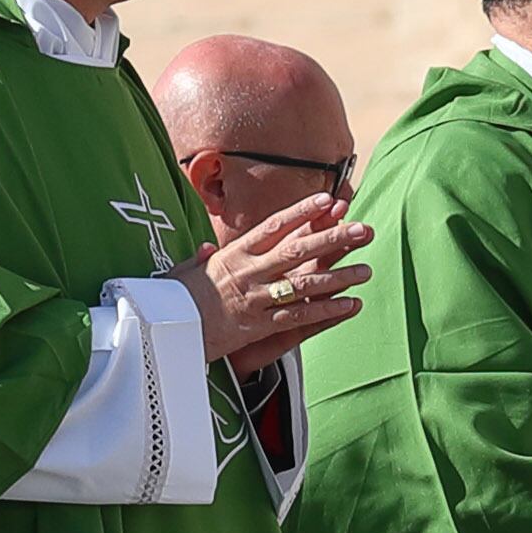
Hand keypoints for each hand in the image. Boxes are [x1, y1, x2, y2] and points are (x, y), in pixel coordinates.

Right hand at [174, 194, 370, 363]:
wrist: (165, 332)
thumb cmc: (174, 300)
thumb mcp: (186, 272)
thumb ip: (203, 260)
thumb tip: (208, 249)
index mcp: (234, 254)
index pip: (274, 226)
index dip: (303, 212)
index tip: (329, 199)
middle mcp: (249, 272)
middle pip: (298, 250)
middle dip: (333, 238)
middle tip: (363, 229)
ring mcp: (256, 298)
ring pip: (305, 283)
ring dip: (339, 276)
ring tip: (366, 270)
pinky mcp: (260, 325)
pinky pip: (299, 315)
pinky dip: (326, 310)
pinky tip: (351, 304)